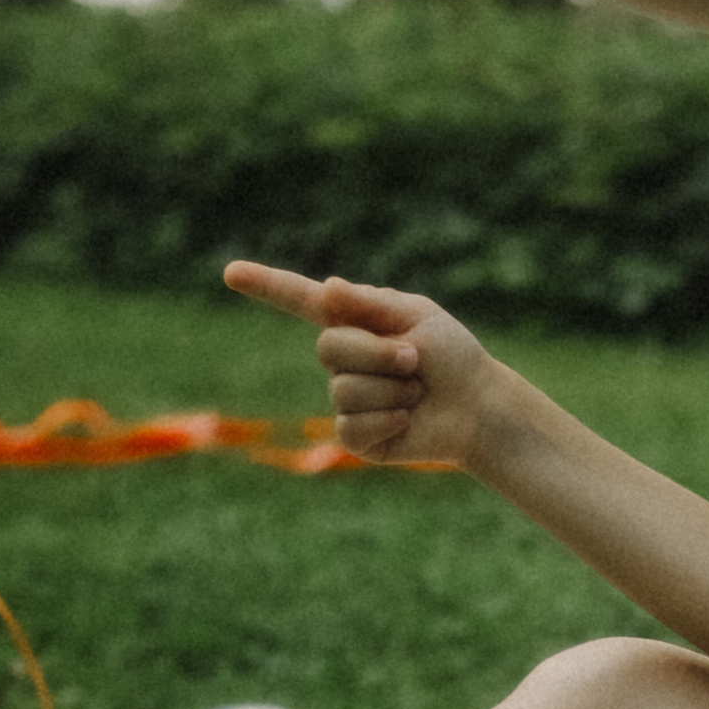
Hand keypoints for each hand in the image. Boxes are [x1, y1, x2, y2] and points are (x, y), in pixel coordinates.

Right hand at [220, 263, 504, 466]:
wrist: (478, 407)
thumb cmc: (453, 356)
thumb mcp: (419, 317)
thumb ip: (372, 305)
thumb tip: (329, 288)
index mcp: (354, 321)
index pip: (300, 300)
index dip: (266, 286)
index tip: (230, 272)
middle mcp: (343, 358)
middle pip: (329, 349)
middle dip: (380, 354)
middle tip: (416, 361)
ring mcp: (345, 398)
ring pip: (344, 390)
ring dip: (392, 390)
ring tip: (417, 391)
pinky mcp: (354, 436)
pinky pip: (351, 427)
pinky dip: (388, 420)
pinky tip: (406, 419)